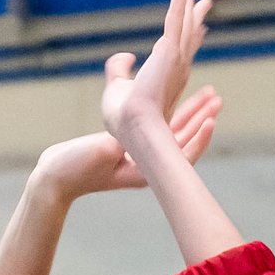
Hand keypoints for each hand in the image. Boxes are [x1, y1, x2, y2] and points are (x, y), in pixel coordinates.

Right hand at [31, 87, 220, 206]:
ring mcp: (138, 157)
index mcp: (143, 170)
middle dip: (201, 119)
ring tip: (210, 96)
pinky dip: (171, 114)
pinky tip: (180, 99)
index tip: (211, 121)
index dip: (197, 138)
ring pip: (172, 134)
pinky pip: (156, 129)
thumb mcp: (100, 153)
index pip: (178, 154)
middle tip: (218, 99)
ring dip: (192, 115)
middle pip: (181, 141)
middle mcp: (145, 165)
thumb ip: (117, 143)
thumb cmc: (75, 170)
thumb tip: (129, 131)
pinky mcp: (130, 147)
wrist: (56, 178)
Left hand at [102, 0, 211, 144]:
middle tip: (206, 1)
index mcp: (166, 79)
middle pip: (188, 35)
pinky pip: (176, 14)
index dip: (189, 39)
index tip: (198, 28)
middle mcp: (177, 67)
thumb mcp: (116, 90)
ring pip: (184, 19)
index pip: (181, 55)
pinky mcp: (169, 48)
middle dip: (195, 16)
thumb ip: (118, 70)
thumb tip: (127, 54)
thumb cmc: (123, 117)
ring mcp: (176, 57)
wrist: (131, 126)